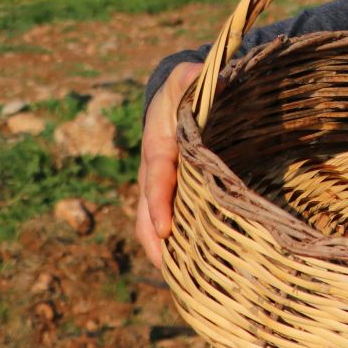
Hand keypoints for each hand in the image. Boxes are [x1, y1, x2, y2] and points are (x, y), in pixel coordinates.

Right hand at [135, 61, 202, 269]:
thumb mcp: (187, 78)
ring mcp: (158, 182)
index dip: (160, 202)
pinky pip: (167, 217)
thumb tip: (198, 71)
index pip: (158, 176)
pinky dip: (171, 241)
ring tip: (175, 276)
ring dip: (159, 246)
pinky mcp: (169, 191)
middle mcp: (153, 168)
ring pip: (152, 218)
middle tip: (169, 266)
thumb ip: (191, 76)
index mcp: (159, 144)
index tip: (166, 229)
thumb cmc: (186, 88)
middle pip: (149, 207)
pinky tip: (186, 265)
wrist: (175, 96)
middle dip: (155, 237)